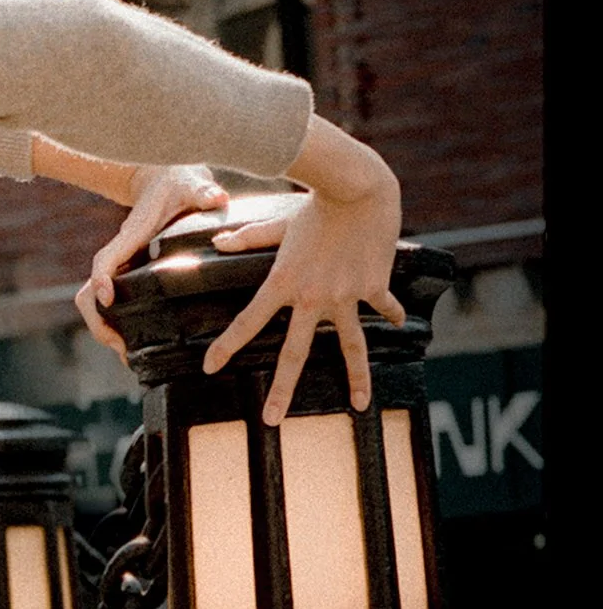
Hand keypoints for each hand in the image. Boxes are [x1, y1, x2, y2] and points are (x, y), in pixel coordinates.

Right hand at [71, 162, 232, 353]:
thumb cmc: (180, 184)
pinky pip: (110, 303)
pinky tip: (134, 342)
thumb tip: (216, 198)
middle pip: (88, 292)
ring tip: (126, 354)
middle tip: (120, 346)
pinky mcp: (128, 274)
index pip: (107, 259)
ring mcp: (122, 266)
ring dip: (102, 329)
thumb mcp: (193, 184)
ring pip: (93, 302)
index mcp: (132, 235)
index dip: (102, 279)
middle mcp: (121, 254)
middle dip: (98, 321)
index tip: (108, 299)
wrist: (165, 180)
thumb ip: (203, 191)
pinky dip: (113, 325)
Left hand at [203, 120, 402, 419]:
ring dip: (357, 378)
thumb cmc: (313, 203)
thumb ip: (247, 238)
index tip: (209, 368)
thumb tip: (216, 243)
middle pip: (294, 352)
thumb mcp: (277, 222)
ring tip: (360, 406)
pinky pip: (383, 307)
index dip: (227, 345)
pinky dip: (392, 313)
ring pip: (351, 347)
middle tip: (272, 420)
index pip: (248, 321)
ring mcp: (346, 295)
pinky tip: (399, 324)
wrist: (356, 188)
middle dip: (282, 389)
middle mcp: (313, 296)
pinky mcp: (374, 285)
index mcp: (284, 282)